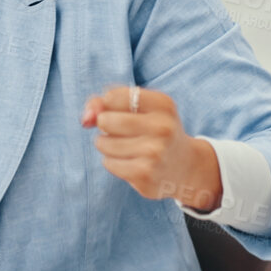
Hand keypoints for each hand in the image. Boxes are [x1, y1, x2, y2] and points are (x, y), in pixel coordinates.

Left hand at [82, 85, 222, 210]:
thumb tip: (85, 118)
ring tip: (126, 147)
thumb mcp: (140, 109)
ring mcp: (154, 152)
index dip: (106, 105)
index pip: (112, 96)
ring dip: (106, 145)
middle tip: (119, 131)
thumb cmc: (154, 132)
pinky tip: (130, 162)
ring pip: (104, 143)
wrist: (185, 166)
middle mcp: (162, 126)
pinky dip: (112, 162)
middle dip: (104, 125)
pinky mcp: (145, 174)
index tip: (117, 111)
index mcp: (163, 104)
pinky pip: (109, 163)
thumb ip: (106, 103)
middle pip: (106, 120)